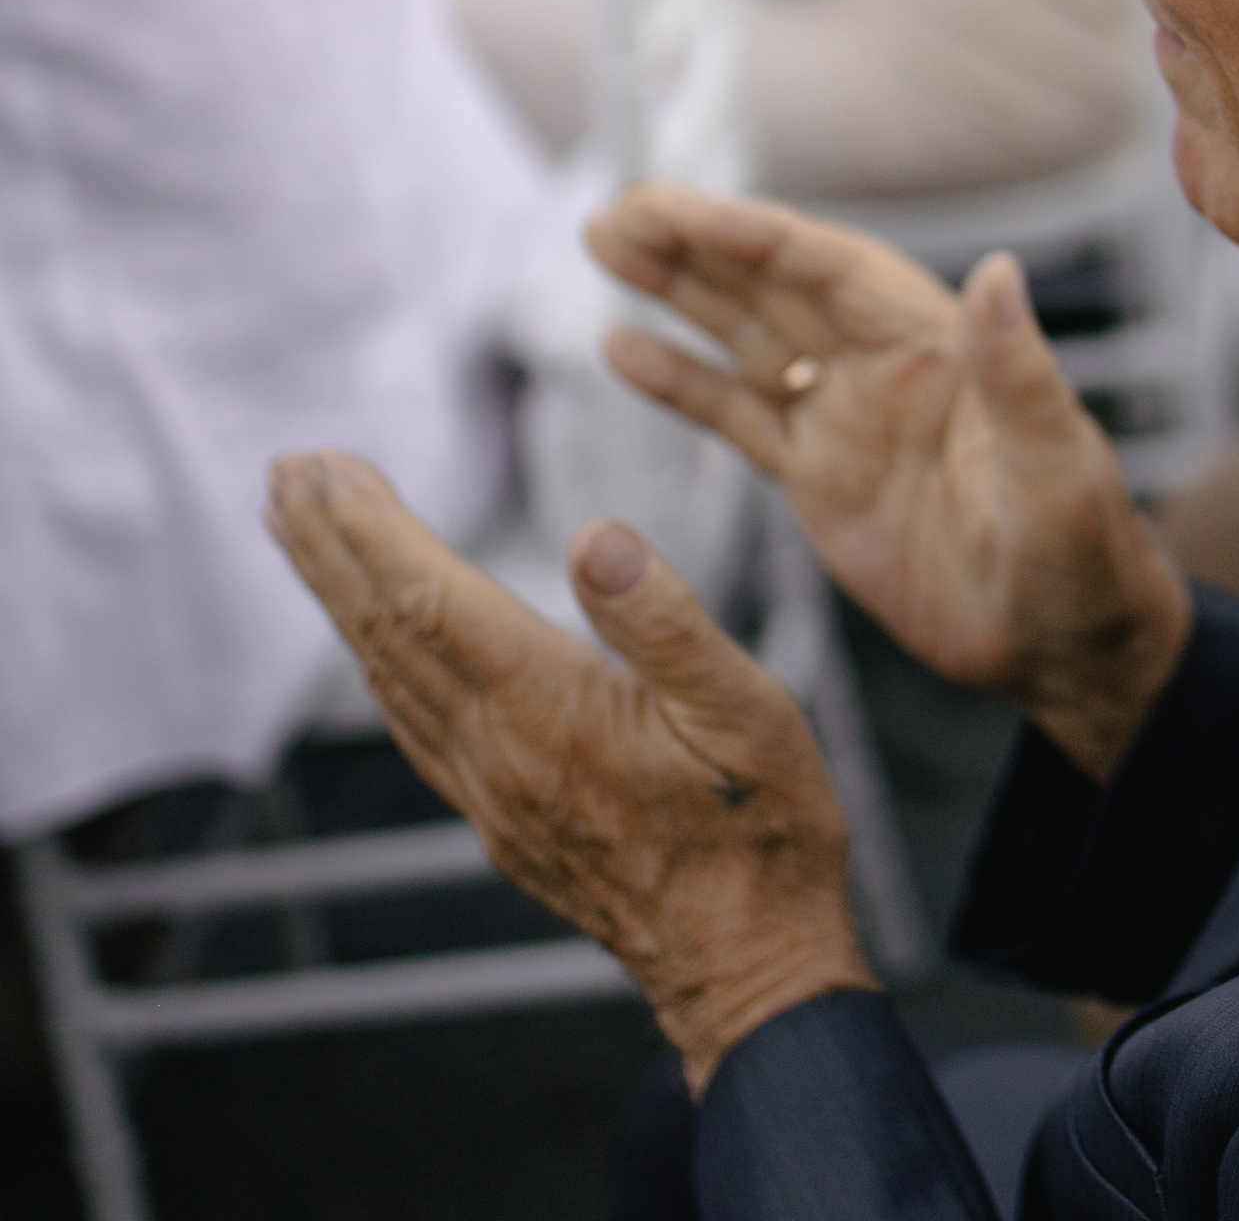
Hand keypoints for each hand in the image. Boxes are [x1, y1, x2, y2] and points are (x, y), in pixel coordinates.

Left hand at [265, 451, 867, 1091]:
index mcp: (551, 712)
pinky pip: (414, 723)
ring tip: (305, 531)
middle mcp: (499, 754)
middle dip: (330, 547)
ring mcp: (491, 792)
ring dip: (340, 596)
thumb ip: (663, 619)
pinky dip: (378, 659)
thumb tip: (593, 534)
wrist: (748, 962)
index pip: (434, 603)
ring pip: (390, 677)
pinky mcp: (502, 817)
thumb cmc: (763, 826)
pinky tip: (374, 639)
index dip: (372, 530)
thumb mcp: (746, 705)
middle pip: (388, 634)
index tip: (323, 468)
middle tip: (283, 472)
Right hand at [586, 184, 1193, 782]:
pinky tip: (623, 346)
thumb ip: (1019, 375)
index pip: (834, 271)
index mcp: (942, 346)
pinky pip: (739, 415)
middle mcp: (888, 365)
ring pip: (748, 335)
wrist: (1070, 649)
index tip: (680, 211)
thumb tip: (999, 270)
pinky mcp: (821, 478)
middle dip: (697, 245)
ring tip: (604, 242)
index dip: (755, 238)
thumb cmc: (1085, 557)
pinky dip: (682, 380)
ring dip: (679, 290)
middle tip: (614, 210)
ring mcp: (850, 418)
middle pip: (776, 286)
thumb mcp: (1059, 468)